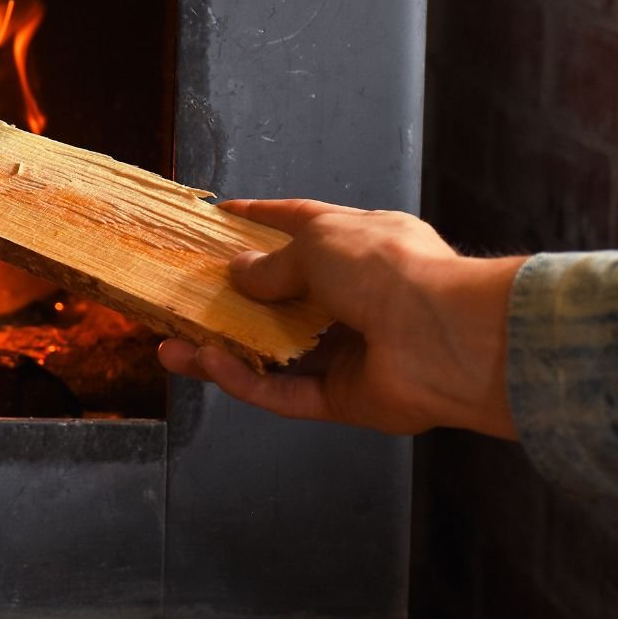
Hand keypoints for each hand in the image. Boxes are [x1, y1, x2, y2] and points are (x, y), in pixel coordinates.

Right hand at [156, 199, 523, 437]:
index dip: (259, 221)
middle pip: (279, 300)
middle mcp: (354, 297)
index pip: (300, 226)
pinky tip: (208, 365)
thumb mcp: (319, 243)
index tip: (219, 220)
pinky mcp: (342, 398)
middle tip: (182, 300)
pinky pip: (284, 392)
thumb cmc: (391, 270)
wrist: (447, 338)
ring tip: (171, 346)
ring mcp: (348, 350)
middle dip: (228, 301)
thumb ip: (273, 264)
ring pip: (272, 354)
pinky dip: (246, 380)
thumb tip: (239, 274)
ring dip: (222, 349)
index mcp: (360, 246)